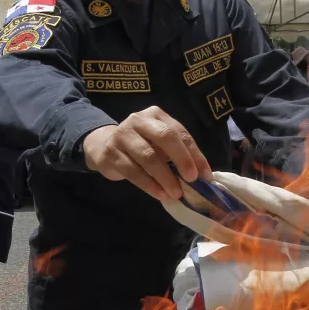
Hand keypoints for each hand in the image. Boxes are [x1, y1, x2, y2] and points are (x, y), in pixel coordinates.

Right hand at [81, 106, 211, 200]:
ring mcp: (122, 135)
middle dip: (182, 159)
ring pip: (148, 156)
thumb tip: (202, 175)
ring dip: (165, 177)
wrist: (103, 147)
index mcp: (156, 115)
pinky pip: (133, 171)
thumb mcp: (159, 145)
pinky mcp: (111, 153)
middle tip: (192, 179)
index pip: (180, 133)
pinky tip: (160, 194)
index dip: (195, 154)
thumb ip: (178, 155)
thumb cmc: (140, 146)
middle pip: (165, 137)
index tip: (205, 175)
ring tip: (176, 193)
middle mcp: (138, 120)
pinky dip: (149, 185)